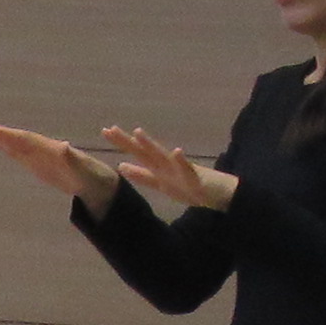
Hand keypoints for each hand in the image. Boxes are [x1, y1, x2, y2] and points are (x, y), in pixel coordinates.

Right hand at [0, 120, 116, 202]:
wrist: (98, 183)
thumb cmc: (93, 176)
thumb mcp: (83, 170)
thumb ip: (73, 159)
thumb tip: (65, 146)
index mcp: (51, 148)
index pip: (25, 139)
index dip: (9, 134)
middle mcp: (43, 149)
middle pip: (17, 138)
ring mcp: (39, 156)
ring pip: (15, 144)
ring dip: (0, 137)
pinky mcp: (38, 165)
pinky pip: (18, 155)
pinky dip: (6, 148)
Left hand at [99, 124, 237, 213]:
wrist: (220, 194)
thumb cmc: (191, 188)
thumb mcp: (161, 184)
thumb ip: (142, 175)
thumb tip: (121, 166)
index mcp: (158, 168)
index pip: (137, 153)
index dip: (122, 143)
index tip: (105, 131)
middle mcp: (167, 165)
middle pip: (144, 152)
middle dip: (127, 142)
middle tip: (109, 130)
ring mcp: (181, 170)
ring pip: (163, 156)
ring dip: (151, 145)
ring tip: (137, 133)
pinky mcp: (196, 177)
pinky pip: (188, 169)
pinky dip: (182, 161)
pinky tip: (177, 151)